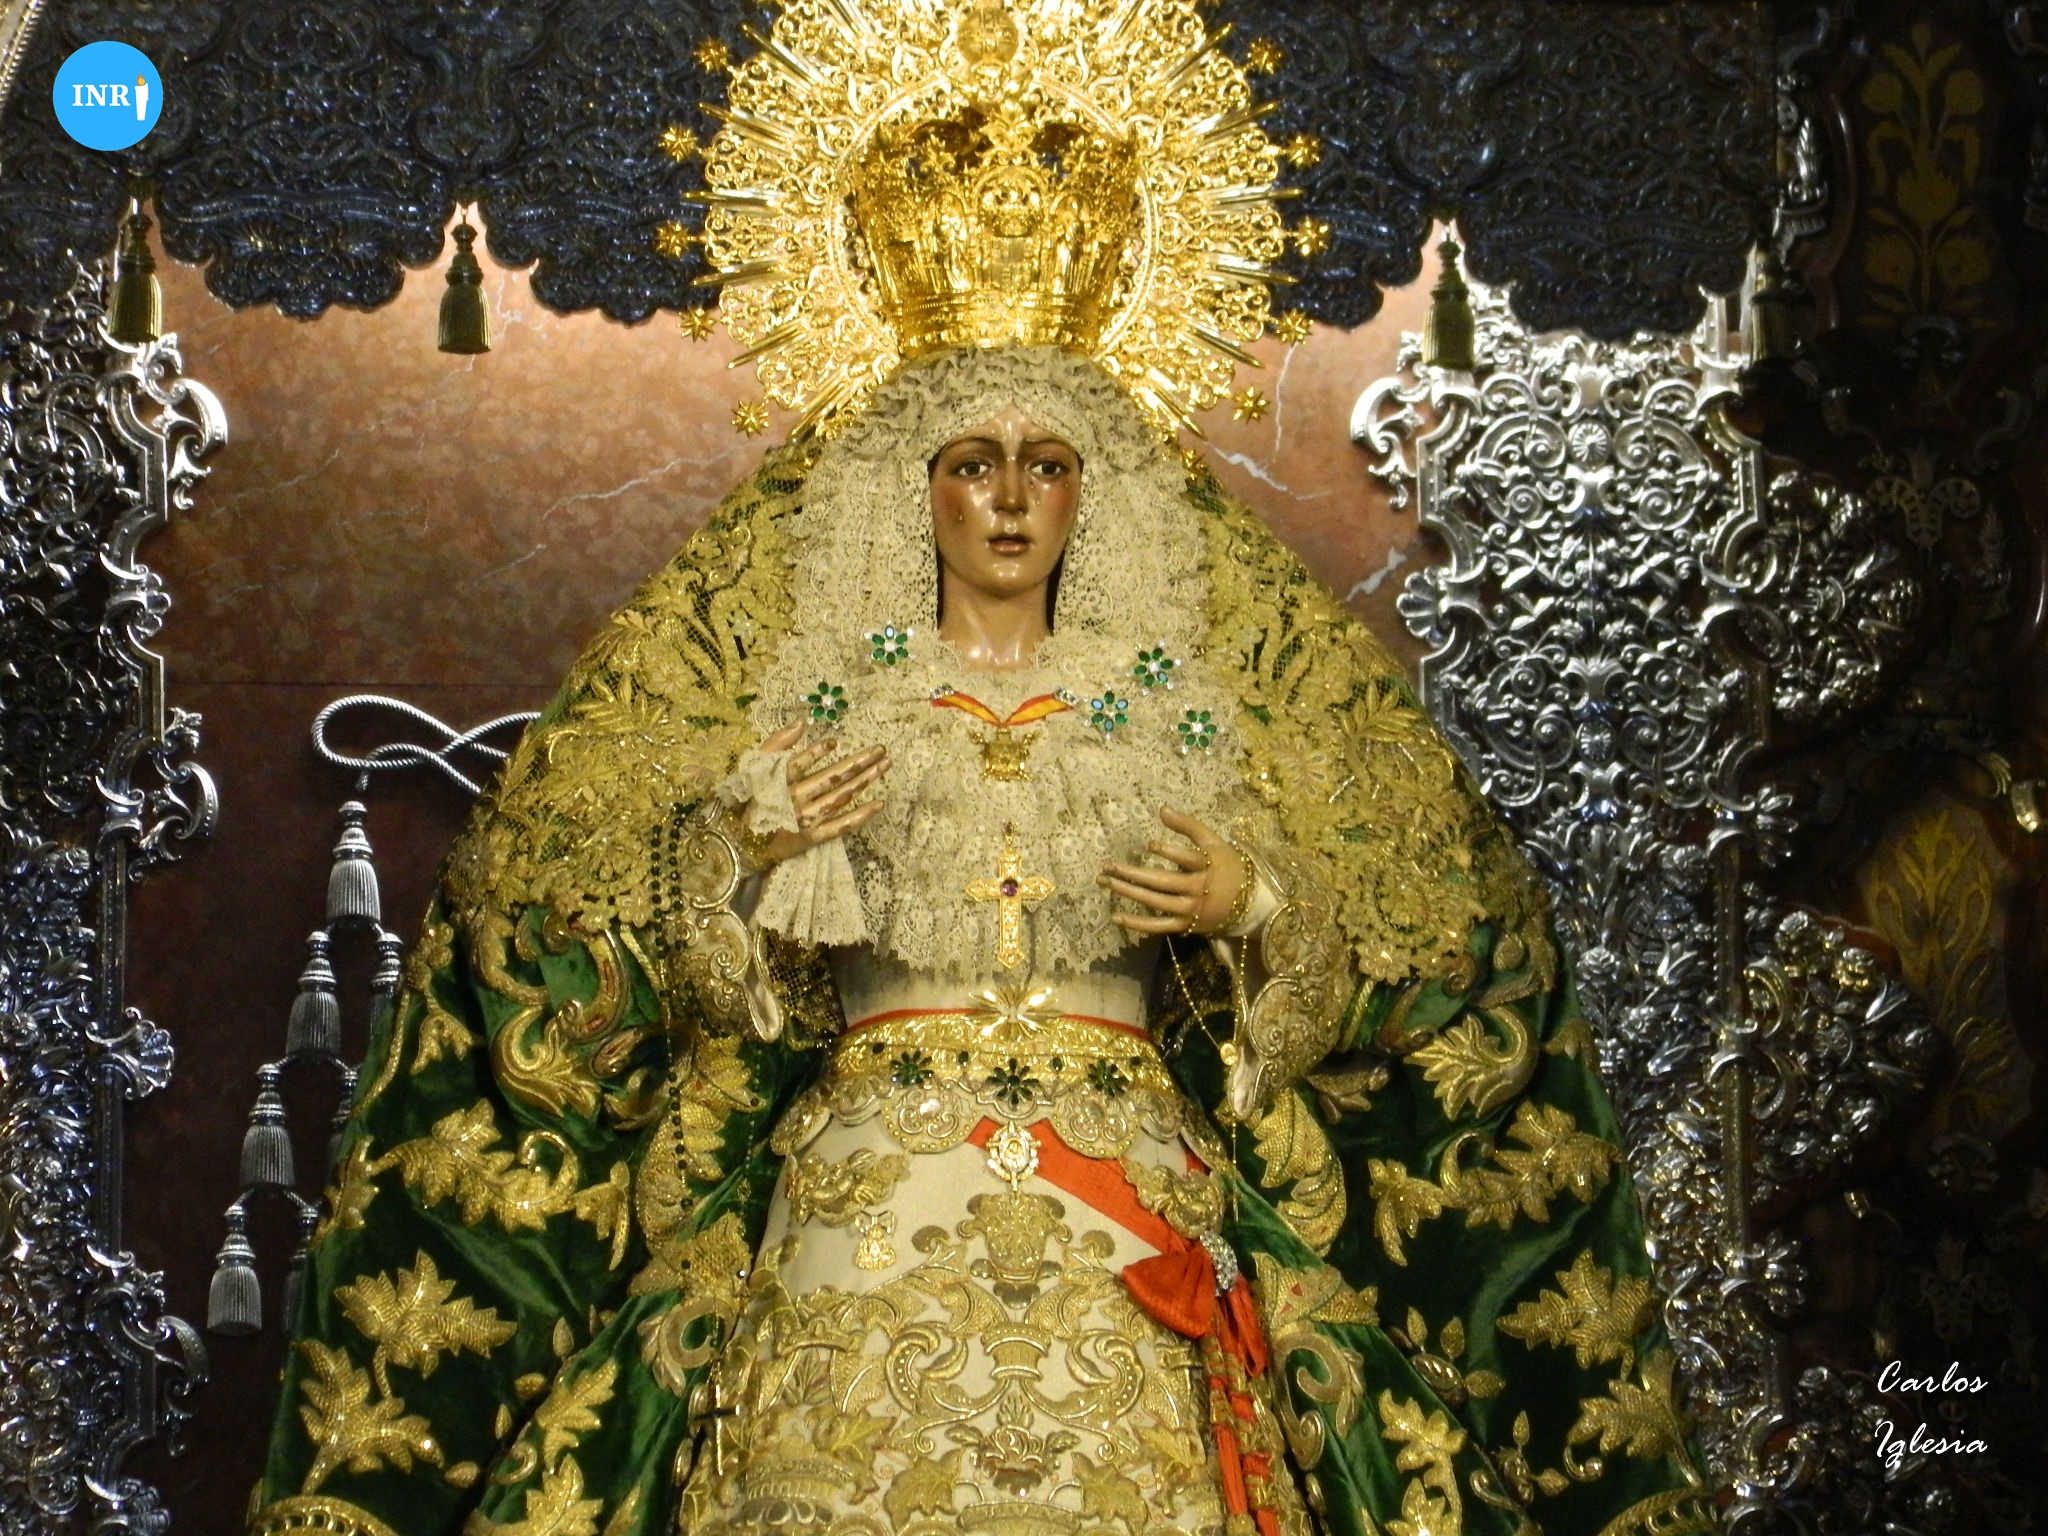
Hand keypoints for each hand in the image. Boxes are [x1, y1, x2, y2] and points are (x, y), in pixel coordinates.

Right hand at [742, 722, 888, 866]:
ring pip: (840, 798)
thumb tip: (800, 723)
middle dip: (858, 762)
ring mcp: (806, 820)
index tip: (834, 742)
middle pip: (831, 778)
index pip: (799, 764)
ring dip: (864, 781)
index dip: (816, 753)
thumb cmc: (748, 803)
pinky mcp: (812, 838)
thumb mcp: (753, 769)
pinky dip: (860, 816)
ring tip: (884, 766)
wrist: (739, 845)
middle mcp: (795, 800)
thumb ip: (775, 745)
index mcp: (779, 782)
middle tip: (881, 749)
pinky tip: (879, 804)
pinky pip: (840, 826)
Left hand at [1098, 807, 1247, 935]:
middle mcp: (1197, 889)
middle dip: (1132, 873)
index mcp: (1207, 866)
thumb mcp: (1213, 842)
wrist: (1251, 903)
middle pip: (1162, 882)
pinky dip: (1137, 924)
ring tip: (1105, 882)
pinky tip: (1115, 917)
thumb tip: (1162, 809)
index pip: (1188, 859)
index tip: (1149, 845)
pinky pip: (1158, 926)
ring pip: (1155, 902)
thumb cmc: (1228, 866)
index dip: (1171, 852)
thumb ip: (1188, 825)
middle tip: (1107, 866)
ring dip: (1128, 892)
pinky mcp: (1185, 925)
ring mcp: (1190, 910)